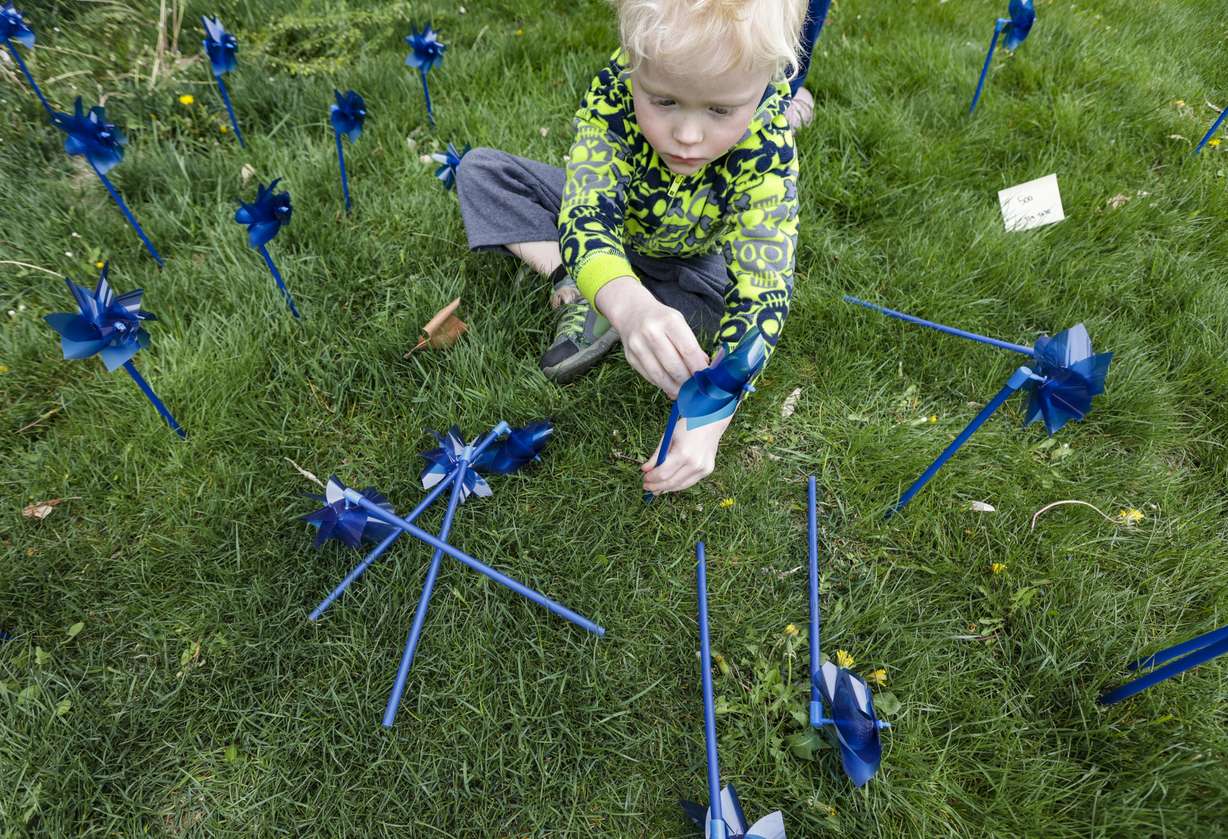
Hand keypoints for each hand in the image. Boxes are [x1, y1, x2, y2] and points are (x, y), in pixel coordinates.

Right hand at [595, 276, 708, 398]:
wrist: (631, 312)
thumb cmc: (661, 319)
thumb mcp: (679, 323)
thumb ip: (691, 345)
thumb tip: (704, 369)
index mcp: (669, 321)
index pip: (688, 350)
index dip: (699, 369)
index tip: (706, 380)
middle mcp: (651, 332)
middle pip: (674, 366)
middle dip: (687, 381)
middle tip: (696, 389)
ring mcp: (638, 346)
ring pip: (660, 376)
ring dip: (674, 388)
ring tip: (683, 392)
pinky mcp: (630, 357)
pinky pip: (649, 377)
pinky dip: (662, 384)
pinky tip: (670, 386)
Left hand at [641, 414, 731, 494]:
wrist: (710, 421)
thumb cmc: (687, 426)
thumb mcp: (668, 437)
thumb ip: (657, 455)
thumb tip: (645, 469)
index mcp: (683, 453)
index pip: (663, 473)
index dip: (651, 478)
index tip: (644, 478)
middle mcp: (695, 464)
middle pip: (671, 482)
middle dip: (656, 486)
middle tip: (647, 486)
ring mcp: (703, 469)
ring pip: (680, 485)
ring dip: (666, 489)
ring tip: (656, 489)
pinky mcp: (707, 470)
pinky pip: (689, 482)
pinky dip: (678, 484)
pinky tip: (668, 484)